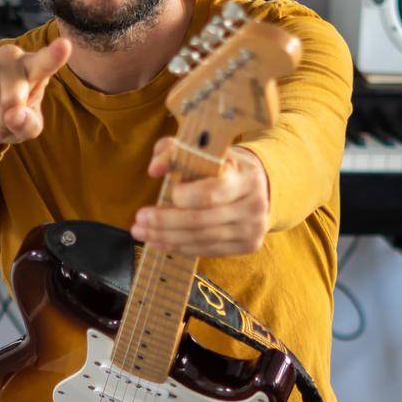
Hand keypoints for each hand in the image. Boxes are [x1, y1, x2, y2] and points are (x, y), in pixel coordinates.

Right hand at [0, 37, 71, 152]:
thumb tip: (15, 115)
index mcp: (33, 70)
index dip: (54, 56)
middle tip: (1, 126)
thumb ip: (29, 125)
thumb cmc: (6, 117)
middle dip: (4, 124)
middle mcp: (12, 57)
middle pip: (12, 99)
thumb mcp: (26, 129)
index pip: (45, 64)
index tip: (65, 45)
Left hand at [131, 139, 270, 257]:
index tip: (169, 192)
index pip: (213, 193)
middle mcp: (253, 206)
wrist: (262, 187)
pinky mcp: (248, 246)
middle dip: (165, 222)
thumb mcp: (206, 151)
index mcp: (246, 177)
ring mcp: (251, 229)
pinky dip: (180, 248)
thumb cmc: (226, 166)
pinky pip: (208, 250)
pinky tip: (160, 242)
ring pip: (202, 239)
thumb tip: (154, 169)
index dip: (186, 197)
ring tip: (142, 233)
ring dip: (167, 238)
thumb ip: (175, 151)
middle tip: (139, 221)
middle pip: (202, 220)